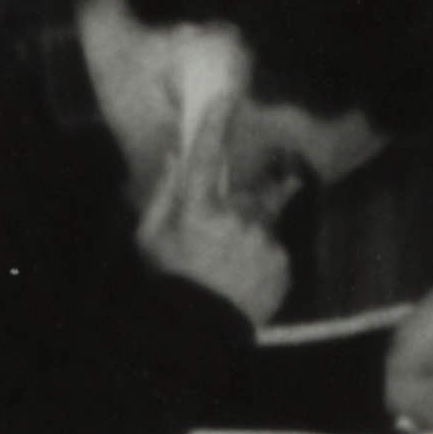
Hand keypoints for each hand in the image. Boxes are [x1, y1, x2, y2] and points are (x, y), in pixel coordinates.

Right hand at [134, 83, 294, 321]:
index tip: (225, 98)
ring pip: (260, 225)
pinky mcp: (283, 264)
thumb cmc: (168, 282)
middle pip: (244, 197)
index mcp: (200, 212)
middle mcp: (237, 221)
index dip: (215, 126)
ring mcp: (264, 243)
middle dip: (234, 211)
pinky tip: (241, 280)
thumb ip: (163, 193)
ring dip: (247, 238)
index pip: (207, 159)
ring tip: (227, 270)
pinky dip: (260, 260)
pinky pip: (273, 251)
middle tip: (215, 243)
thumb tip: (174, 157)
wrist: (197, 335)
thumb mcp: (149, 238)